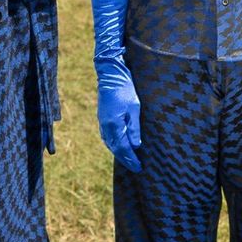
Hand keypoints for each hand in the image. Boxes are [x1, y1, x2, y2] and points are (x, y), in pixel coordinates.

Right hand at [97, 58, 141, 172]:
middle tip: (135, 167)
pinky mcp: (102, 117)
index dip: (131, 159)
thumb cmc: (125, 89)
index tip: (139, 167)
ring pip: (110, 143)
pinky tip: (119, 145)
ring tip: (129, 159)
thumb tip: (136, 146)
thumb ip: (134, 128)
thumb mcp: (134, 108)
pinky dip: (113, 144)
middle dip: (125, 159)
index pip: (123, 148)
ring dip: (119, 152)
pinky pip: (107, 136)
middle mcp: (106, 126)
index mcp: (114, 125)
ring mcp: (102, 121)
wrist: (110, 74)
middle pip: (115, 148)